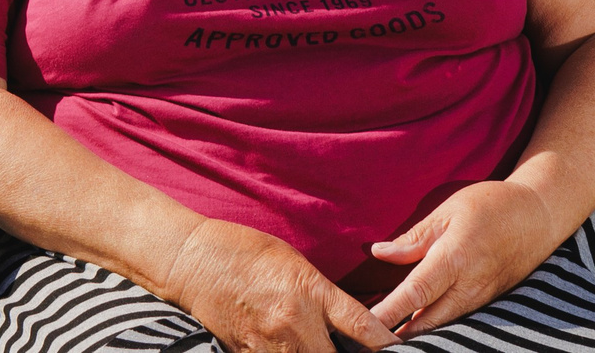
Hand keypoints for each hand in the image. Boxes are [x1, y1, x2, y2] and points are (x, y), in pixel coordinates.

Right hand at [163, 219, 395, 352]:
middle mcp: (294, 323)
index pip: (361, 326)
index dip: (385, 344)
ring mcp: (269, 345)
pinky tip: (297, 352)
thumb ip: (324, 295)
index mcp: (310, 291)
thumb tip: (350, 323)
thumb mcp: (296, 263)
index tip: (401, 352)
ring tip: (325, 350)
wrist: (194, 260)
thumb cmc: (246, 251)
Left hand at [366, 182, 563, 337]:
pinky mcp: (488, 304)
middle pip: (427, 321)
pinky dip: (436, 328)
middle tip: (370, 341)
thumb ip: (414, 237)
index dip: (389, 312)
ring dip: (417, 335)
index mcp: (454, 257)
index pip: (415, 292)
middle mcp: (469, 285)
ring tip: (387, 340)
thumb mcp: (448, 210)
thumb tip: (379, 252)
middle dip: (399, 335)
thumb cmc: (491, 206)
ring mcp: (481, 298)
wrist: (539, 217)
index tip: (365, 324)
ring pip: (443, 326)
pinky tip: (416, 330)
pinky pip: (457, 321)